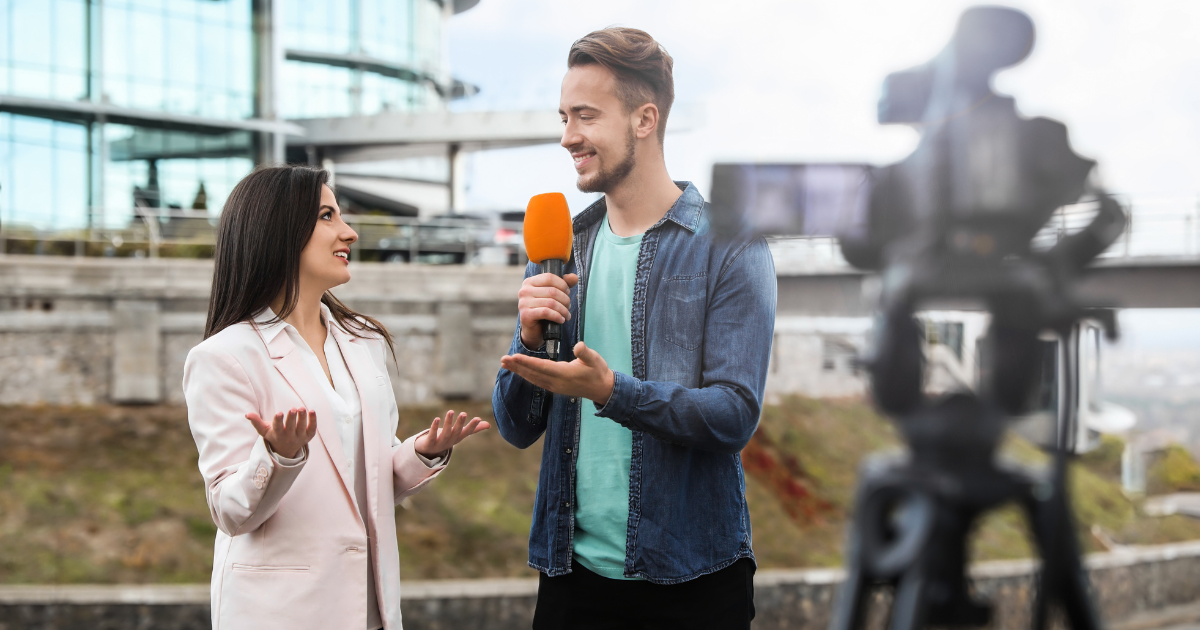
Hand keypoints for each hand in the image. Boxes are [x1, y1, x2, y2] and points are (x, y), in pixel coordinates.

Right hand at [246, 408, 316, 458]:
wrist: (286, 449)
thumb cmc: (274, 435)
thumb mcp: (264, 430)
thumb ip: (256, 422)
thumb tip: (247, 414)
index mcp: (278, 434)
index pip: (277, 428)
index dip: (278, 421)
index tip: (279, 413)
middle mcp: (289, 437)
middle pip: (291, 428)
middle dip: (292, 418)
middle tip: (293, 409)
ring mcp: (300, 437)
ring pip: (302, 427)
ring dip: (302, 418)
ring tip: (301, 408)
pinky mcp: (309, 436)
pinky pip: (312, 428)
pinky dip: (313, 420)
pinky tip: (312, 411)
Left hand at [414, 410, 490, 457]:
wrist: (427, 451)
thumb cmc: (446, 438)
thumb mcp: (459, 433)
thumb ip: (473, 429)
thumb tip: (489, 425)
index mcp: (457, 438)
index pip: (466, 432)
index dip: (472, 426)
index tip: (478, 418)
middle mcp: (450, 442)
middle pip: (456, 433)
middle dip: (460, 424)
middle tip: (464, 413)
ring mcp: (439, 443)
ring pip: (445, 434)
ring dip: (448, 423)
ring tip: (450, 411)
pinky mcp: (429, 443)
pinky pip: (432, 436)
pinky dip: (434, 428)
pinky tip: (437, 419)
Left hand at [499, 341, 614, 405]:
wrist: (602, 389)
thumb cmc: (598, 371)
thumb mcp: (594, 359)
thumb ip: (585, 353)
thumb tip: (579, 346)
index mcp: (564, 374)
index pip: (542, 367)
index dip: (527, 362)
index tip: (514, 357)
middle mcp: (557, 382)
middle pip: (533, 374)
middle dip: (517, 366)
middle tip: (503, 359)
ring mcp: (555, 387)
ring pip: (533, 378)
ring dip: (519, 371)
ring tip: (506, 364)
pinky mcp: (555, 388)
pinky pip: (537, 381)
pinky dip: (526, 375)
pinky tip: (520, 371)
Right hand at [518, 272, 578, 348]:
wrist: (534, 330)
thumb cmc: (544, 310)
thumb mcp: (553, 295)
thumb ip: (564, 284)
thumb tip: (574, 277)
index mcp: (530, 282)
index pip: (549, 277)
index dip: (562, 284)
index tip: (567, 292)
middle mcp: (524, 291)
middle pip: (552, 291)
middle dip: (565, 299)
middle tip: (568, 306)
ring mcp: (523, 303)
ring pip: (551, 303)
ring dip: (563, 310)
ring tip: (567, 315)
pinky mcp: (526, 315)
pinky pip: (546, 312)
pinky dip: (557, 316)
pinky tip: (561, 320)